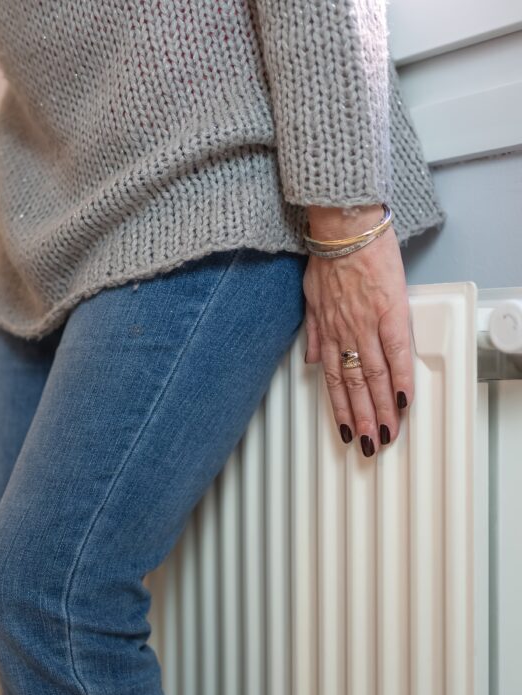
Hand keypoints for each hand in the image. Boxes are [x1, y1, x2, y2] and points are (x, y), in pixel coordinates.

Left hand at [302, 205, 412, 457]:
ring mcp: (366, 326)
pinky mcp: (389, 313)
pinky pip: (396, 352)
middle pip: (353, 385)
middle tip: (368, 445)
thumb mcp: (309, 297)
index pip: (332, 379)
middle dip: (361, 419)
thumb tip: (308, 358)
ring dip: (380, 409)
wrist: (343, 231)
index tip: (346, 429)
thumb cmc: (328, 258)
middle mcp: (344, 334)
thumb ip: (311, 331)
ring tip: (386, 434)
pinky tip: (404, 400)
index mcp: (327, 331)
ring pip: (372, 376)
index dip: (339, 407)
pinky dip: (400, 378)